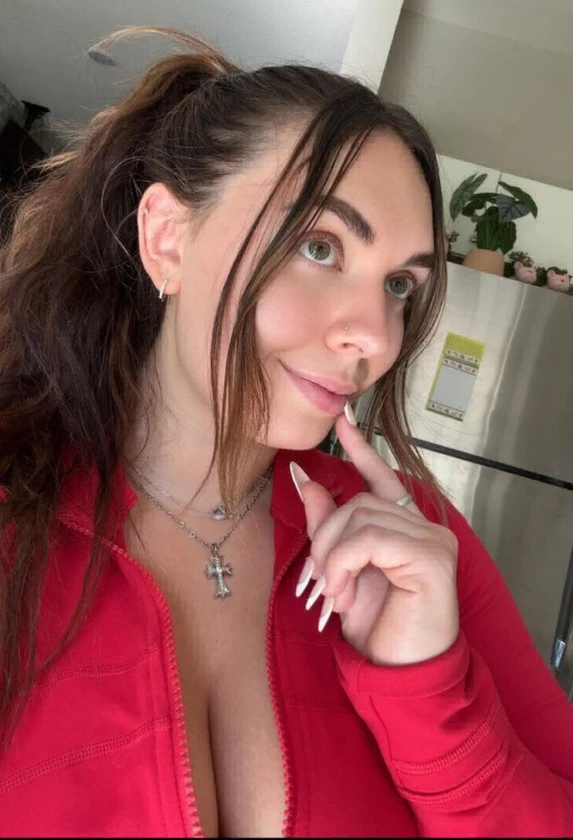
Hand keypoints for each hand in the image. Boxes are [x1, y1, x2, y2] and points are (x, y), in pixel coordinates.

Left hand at [291, 408, 459, 665]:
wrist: (402, 677)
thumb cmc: (378, 630)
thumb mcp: (342, 573)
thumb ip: (328, 527)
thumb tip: (307, 481)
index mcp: (406, 529)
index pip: (383, 479)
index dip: (361, 450)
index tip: (343, 419)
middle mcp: (426, 527)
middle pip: (358, 502)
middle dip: (325, 538)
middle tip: (319, 580)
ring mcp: (434, 539)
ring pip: (360, 517)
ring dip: (332, 557)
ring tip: (332, 593)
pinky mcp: (432, 556)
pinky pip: (370, 538)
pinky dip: (344, 562)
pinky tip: (341, 591)